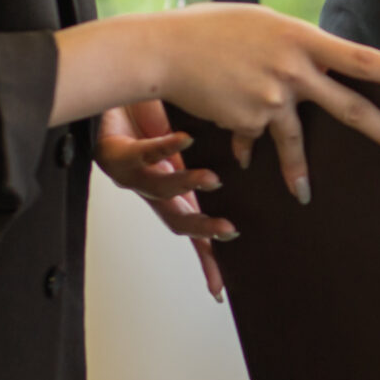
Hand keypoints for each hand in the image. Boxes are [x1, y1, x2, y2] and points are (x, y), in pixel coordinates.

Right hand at [60, 4, 379, 205]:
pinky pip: (255, 140)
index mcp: (304, 37)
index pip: (367, 59)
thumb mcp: (264, 26)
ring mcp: (272, 99)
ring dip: (299, 173)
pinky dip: (243, 144)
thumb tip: (318, 66)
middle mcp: (295, 70)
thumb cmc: (212, 30)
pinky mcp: (247, 121)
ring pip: (298, 142)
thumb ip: (296, 46)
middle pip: (354, 110)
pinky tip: (227, 151)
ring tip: (304, 196)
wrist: (163, 50)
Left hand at [96, 100, 229, 299]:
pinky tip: (186, 138)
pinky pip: (144, 153)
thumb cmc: (153, 113)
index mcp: (173, 192)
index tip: (219, 290)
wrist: (116, 89)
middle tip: (228, 231)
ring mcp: (133, 175)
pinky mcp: (117, 153)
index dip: (205, 261)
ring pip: (161, 190)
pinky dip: (166, 148)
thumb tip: (263, 153)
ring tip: (212, 179)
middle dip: (203, 230)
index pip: (193, 233)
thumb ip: (226, 152)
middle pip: (177, 221)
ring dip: (188, 185)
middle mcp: (152, 189)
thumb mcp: (196, 140)